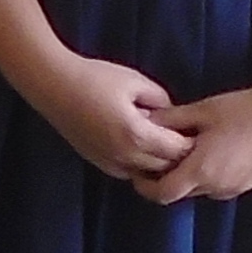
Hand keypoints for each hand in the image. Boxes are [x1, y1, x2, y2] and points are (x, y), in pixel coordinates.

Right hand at [43, 53, 190, 185]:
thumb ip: (161, 101)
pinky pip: (130, 171)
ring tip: (167, 143)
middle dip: (179, 155)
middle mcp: (124, 156)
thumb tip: (172, 117)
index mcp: (137, 135)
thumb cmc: (95, 78)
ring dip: (160, 163)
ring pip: (148, 174)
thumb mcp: (136, 82)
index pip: (177, 150)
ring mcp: (110, 163)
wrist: (53, 86)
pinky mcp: (99, 163)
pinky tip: (144, 146)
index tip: (198, 130)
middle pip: (165, 167)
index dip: (191, 142)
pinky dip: (142, 164)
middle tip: (188, 139)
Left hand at [138, 84, 251, 206]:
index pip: (162, 193)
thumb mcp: (201, 111)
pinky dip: (208, 176)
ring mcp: (232, 188)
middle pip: (179, 192)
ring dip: (189, 177)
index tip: (138, 173)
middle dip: (167, 178)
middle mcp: (215, 186)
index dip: (145, 187)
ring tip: (188, 151)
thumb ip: (171, 120)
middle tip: (158, 157)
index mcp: (200, 170)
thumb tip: (144, 122)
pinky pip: (217, 186)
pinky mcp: (245, 185)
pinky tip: (213, 152)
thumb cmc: (241, 110)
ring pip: (199, 189)